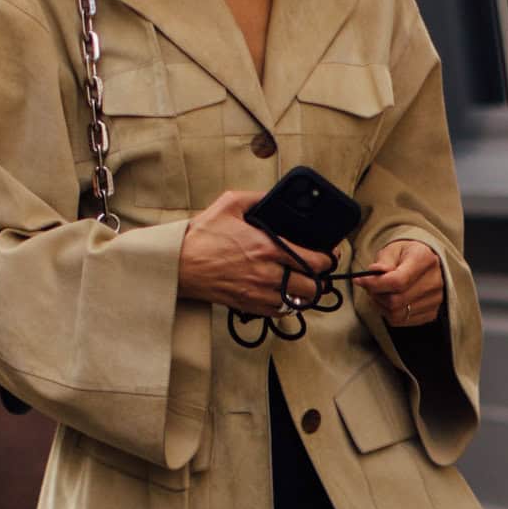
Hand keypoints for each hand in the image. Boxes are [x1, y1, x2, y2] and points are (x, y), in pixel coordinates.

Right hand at [178, 189, 330, 311]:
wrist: (178, 264)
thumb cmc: (202, 235)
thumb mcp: (229, 204)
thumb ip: (257, 198)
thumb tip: (275, 196)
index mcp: (267, 247)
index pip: (314, 260)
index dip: (328, 258)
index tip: (329, 254)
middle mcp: (267, 273)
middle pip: (313, 287)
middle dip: (320, 279)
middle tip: (318, 272)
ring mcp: (258, 293)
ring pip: (298, 303)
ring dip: (304, 294)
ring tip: (303, 283)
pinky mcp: (248, 306)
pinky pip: (279, 312)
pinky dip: (286, 305)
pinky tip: (283, 294)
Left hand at [361, 239, 444, 330]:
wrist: (423, 263)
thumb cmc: (406, 256)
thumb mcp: (392, 250)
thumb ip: (383, 262)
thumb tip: (374, 273)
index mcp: (424, 259)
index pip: (397, 281)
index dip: (375, 284)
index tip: (360, 280)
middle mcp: (434, 281)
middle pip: (396, 300)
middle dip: (376, 295)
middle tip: (370, 286)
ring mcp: (435, 299)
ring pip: (397, 314)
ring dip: (381, 306)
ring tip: (380, 293)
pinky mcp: (432, 313)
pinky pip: (403, 322)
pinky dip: (390, 314)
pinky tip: (390, 302)